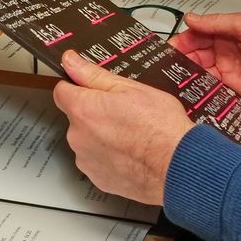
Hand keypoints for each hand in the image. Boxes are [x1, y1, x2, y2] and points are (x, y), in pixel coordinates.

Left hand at [53, 51, 193, 205]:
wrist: (178, 166)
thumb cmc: (160, 127)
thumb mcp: (130, 88)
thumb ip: (93, 74)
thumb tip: (70, 61)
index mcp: (83, 109)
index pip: (62, 91)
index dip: (77, 87)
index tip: (91, 90)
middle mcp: (78, 136)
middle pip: (78, 118)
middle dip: (95, 114)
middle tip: (124, 114)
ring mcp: (87, 160)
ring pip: (88, 141)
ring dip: (102, 138)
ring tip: (132, 136)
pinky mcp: (98, 179)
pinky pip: (98, 162)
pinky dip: (110, 158)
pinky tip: (131, 154)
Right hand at [171, 12, 240, 112]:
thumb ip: (216, 23)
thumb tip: (189, 18)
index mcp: (229, 32)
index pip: (198, 35)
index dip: (182, 41)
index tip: (167, 50)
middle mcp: (227, 52)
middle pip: (196, 56)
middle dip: (180, 60)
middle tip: (165, 68)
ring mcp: (231, 73)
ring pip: (201, 74)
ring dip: (187, 76)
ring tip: (171, 82)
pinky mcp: (236, 93)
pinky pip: (213, 92)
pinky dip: (200, 92)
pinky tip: (188, 94)